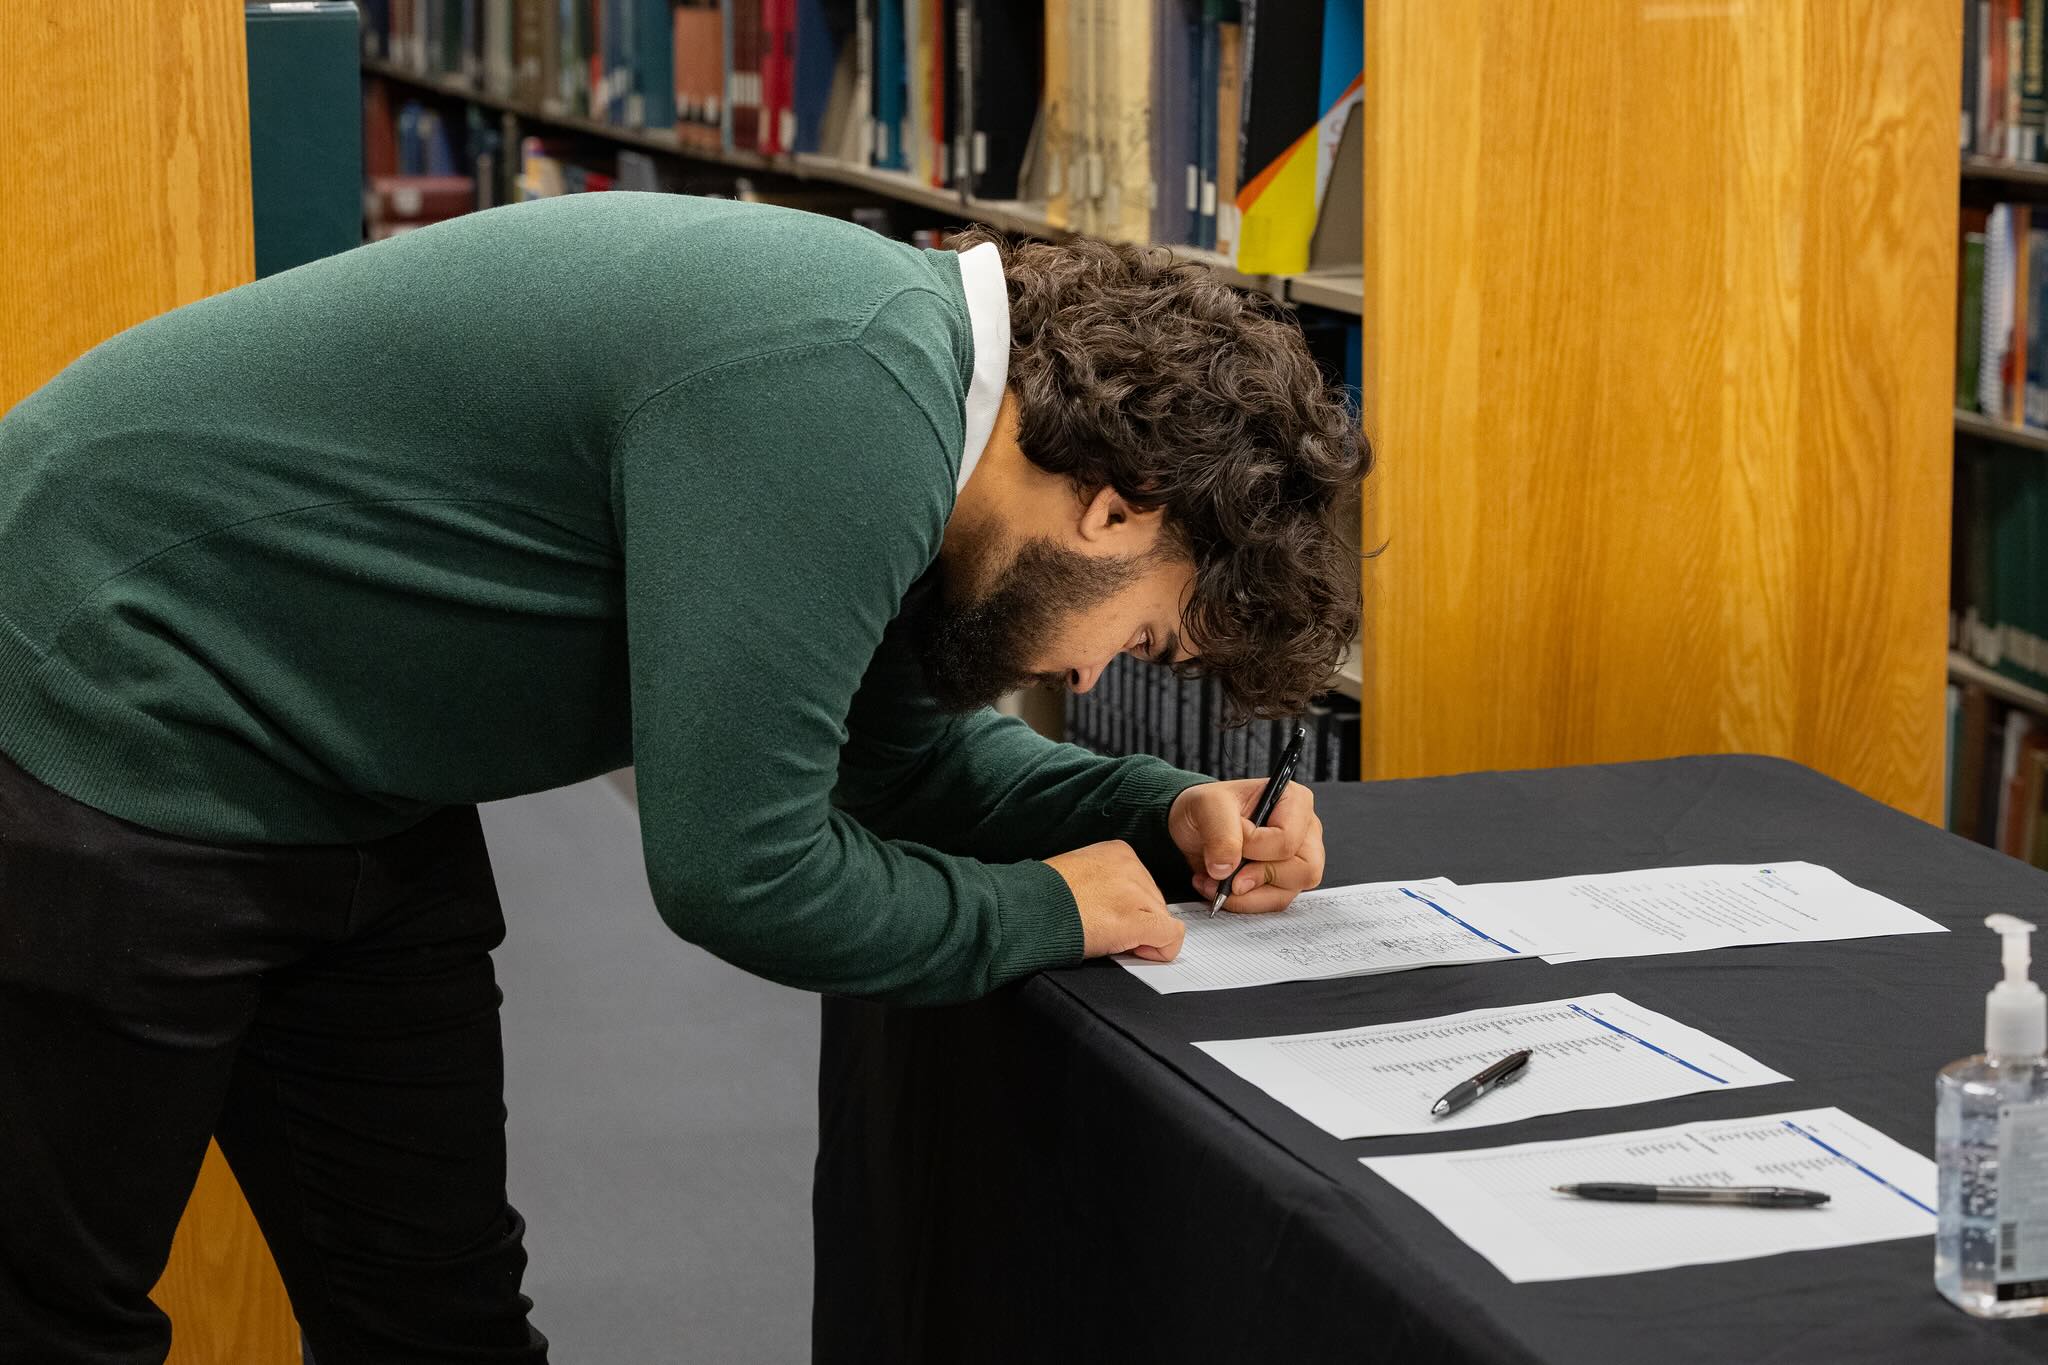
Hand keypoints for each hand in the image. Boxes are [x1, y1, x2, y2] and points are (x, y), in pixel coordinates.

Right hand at [1045, 840, 1184, 962]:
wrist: (1027, 911)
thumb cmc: (1043, 898)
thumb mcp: (1078, 874)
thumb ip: (1106, 884)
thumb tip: (1122, 908)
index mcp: (1117, 852)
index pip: (1142, 886)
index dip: (1129, 908)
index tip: (1108, 916)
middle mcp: (1132, 866)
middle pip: (1155, 903)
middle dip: (1136, 922)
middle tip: (1105, 930)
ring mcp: (1137, 892)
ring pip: (1162, 921)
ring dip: (1140, 936)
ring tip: (1106, 936)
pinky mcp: (1138, 919)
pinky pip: (1170, 937)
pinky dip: (1160, 950)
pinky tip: (1135, 950)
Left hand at [1167, 780, 1325, 913]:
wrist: (1194, 825)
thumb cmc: (1207, 807)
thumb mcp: (1206, 805)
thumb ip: (1220, 834)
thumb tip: (1227, 869)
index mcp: (1294, 801)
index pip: (1288, 838)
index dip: (1254, 847)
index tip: (1231, 840)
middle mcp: (1303, 832)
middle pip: (1302, 871)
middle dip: (1256, 878)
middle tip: (1225, 873)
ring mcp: (1297, 860)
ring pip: (1286, 894)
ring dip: (1244, 895)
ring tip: (1214, 880)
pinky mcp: (1283, 883)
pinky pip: (1271, 904)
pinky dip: (1242, 901)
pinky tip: (1219, 886)